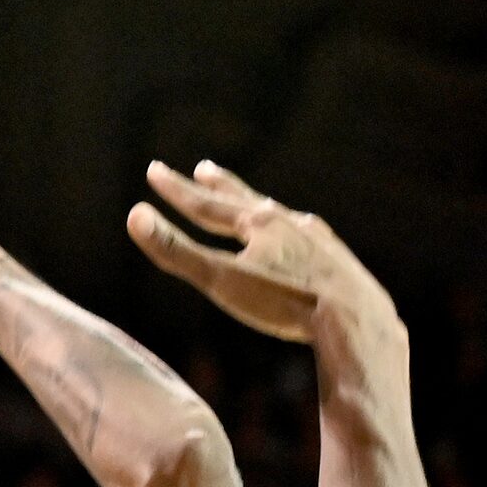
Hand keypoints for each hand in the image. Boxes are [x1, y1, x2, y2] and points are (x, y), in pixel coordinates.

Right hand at [125, 161, 393, 345]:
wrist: (354, 317)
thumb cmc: (283, 301)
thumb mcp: (222, 281)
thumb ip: (177, 252)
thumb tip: (133, 216)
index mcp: (257, 224)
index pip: (206, 205)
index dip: (176, 191)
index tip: (154, 171)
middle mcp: (288, 223)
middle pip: (247, 201)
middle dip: (221, 187)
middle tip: (204, 169)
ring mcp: (318, 242)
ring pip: (283, 219)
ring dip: (264, 210)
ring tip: (258, 206)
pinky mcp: (340, 264)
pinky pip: (314, 244)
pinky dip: (300, 237)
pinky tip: (308, 242)